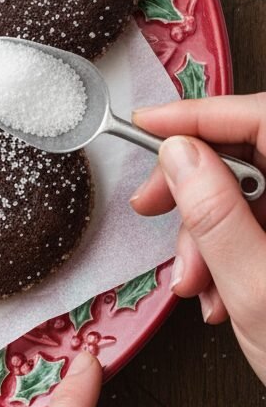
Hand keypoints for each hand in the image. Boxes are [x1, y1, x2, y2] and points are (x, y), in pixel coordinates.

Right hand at [131, 94, 265, 384]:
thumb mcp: (257, 291)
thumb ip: (216, 216)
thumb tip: (181, 156)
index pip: (262, 119)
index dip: (200, 115)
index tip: (151, 123)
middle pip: (249, 155)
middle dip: (193, 187)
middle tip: (154, 206)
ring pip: (246, 195)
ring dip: (205, 234)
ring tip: (193, 281)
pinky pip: (256, 227)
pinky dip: (225, 253)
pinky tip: (216, 291)